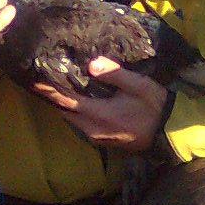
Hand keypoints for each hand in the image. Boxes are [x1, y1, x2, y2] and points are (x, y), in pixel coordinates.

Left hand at [34, 58, 169, 152]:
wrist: (169, 132)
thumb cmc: (155, 106)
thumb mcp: (139, 86)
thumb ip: (115, 74)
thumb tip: (92, 64)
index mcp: (99, 114)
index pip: (66, 101)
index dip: (49, 91)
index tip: (35, 80)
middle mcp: (93, 129)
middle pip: (65, 113)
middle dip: (54, 98)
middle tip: (44, 79)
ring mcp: (98, 137)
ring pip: (72, 120)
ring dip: (64, 106)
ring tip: (57, 88)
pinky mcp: (103, 141)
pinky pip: (81, 126)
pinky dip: (74, 113)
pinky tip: (76, 102)